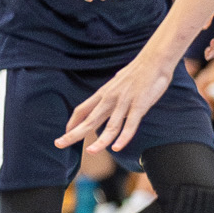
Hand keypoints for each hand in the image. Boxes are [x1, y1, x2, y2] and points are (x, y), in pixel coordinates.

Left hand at [56, 50, 174, 153]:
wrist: (154, 60)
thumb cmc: (137, 72)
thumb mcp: (117, 84)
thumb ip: (110, 97)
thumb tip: (104, 105)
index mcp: (103, 94)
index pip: (82, 110)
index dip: (72, 122)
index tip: (65, 133)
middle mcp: (110, 99)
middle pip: (89, 120)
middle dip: (73, 134)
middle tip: (59, 144)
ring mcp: (124, 103)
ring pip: (110, 127)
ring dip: (100, 141)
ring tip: (90, 152)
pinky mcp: (139, 106)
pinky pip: (130, 125)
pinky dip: (123, 138)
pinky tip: (117, 148)